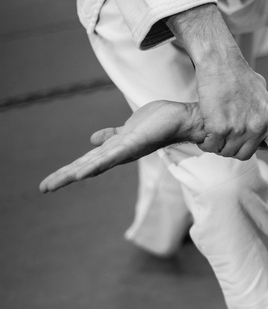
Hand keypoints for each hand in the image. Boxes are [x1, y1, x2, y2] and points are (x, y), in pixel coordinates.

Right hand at [40, 101, 200, 192]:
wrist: (183, 119)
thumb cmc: (160, 123)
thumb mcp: (129, 130)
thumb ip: (111, 135)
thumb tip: (92, 139)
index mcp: (116, 150)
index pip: (87, 161)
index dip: (68, 170)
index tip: (48, 183)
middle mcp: (119, 153)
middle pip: (86, 166)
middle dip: (64, 177)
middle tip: (43, 188)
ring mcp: (126, 150)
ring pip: (95, 164)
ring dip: (74, 174)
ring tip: (56, 183)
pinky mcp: (135, 144)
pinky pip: (113, 156)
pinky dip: (98, 165)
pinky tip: (83, 174)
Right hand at [167, 4, 267, 188]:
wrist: (220, 62)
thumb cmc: (239, 75)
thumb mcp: (263, 93)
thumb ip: (265, 112)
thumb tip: (266, 122)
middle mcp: (260, 127)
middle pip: (244, 155)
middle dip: (233, 148)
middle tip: (225, 132)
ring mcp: (240, 128)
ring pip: (226, 152)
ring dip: (218, 144)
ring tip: (216, 125)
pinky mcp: (220, 127)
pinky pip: (211, 146)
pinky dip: (206, 141)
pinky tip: (206, 127)